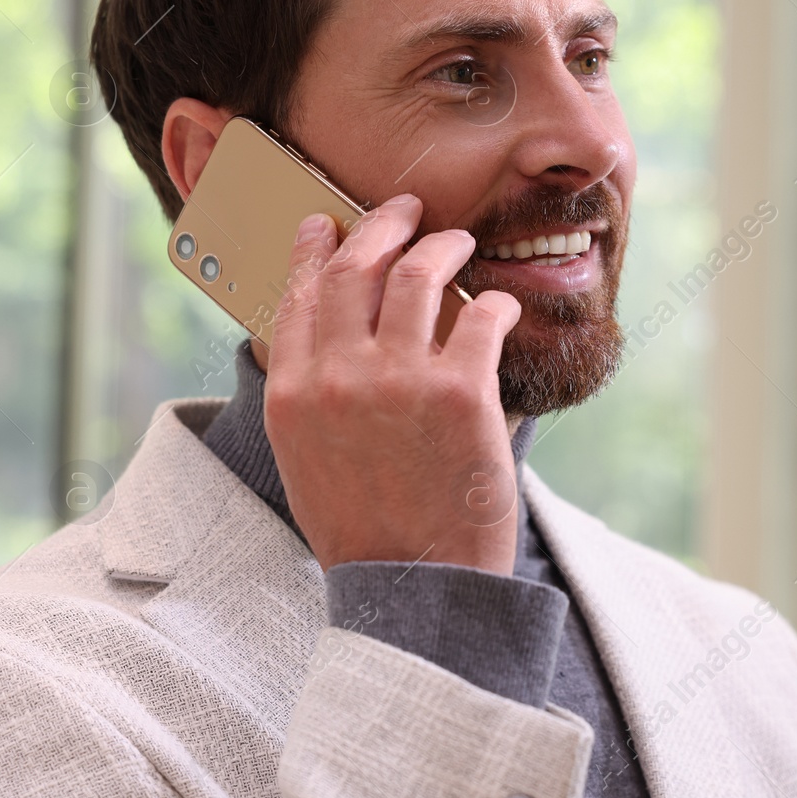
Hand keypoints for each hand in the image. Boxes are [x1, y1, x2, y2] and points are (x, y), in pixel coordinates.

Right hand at [262, 193, 522, 573]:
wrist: (415, 588)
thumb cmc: (366, 529)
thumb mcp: (307, 459)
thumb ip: (310, 394)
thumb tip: (328, 337)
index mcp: (293, 393)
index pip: (301, 292)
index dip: (318, 247)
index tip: (330, 222)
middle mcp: (338, 376)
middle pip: (359, 266)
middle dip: (385, 223)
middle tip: (407, 209)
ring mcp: (399, 380)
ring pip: (421, 273)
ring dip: (444, 247)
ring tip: (459, 244)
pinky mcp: (461, 391)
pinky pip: (482, 315)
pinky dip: (497, 302)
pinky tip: (503, 306)